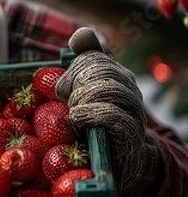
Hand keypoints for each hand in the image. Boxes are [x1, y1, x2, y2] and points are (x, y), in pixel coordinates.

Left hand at [56, 27, 158, 196]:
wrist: (115, 161)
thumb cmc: (93, 122)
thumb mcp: (82, 91)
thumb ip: (82, 62)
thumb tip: (81, 35)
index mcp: (115, 74)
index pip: (94, 56)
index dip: (75, 67)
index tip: (64, 87)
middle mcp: (128, 88)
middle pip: (102, 69)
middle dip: (78, 81)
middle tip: (67, 99)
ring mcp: (132, 110)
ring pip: (110, 89)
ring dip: (83, 98)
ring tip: (73, 111)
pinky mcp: (130, 134)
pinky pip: (112, 115)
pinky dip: (89, 114)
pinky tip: (77, 119)